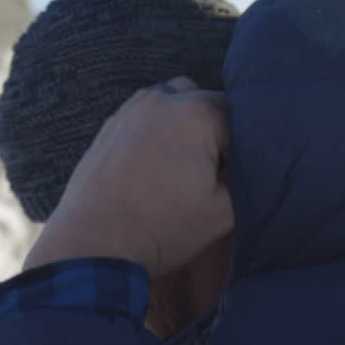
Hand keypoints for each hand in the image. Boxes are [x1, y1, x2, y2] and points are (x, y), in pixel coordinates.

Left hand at [23, 76, 233, 277]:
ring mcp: (131, 109)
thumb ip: (250, 178)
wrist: (94, 245)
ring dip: (188, 122)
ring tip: (187, 164)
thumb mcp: (224, 211)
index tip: (240, 175)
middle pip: (209, 102)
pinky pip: (146, 114)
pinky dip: (159, 129)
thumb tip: (250, 163)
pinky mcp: (110, 126)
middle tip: (217, 172)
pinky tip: (158, 165)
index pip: (242, 117)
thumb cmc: (161, 229)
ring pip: (175, 99)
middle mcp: (162, 99)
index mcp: (196, 114)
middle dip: (219, 132)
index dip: (247, 147)